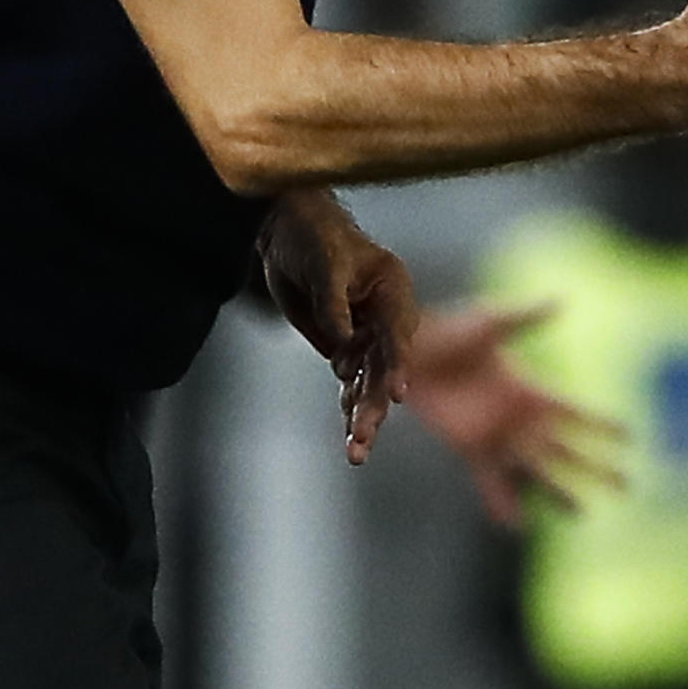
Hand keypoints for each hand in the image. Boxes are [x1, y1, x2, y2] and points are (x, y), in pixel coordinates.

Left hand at [259, 189, 419, 464]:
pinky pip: (351, 382)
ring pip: (369, 382)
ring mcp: (366, 335)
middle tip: (361, 439)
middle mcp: (386, 317)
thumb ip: (333, 303)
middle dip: (375, 404)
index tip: (398, 395)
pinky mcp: (345, 347)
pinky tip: (350, 438)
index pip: (397, 332)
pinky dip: (349, 407)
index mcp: (393, 290)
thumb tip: (340, 344)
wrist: (289, 235)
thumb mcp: (324, 262)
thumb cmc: (314, 237)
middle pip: (385, 366)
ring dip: (363, 416)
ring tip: (357, 453)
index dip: (398, 364)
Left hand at [405, 303, 627, 525]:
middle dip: (597, 467)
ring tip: (581, 513)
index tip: (631, 436)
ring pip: (537, 470)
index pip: (577, 413)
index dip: (603, 425)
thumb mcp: (492, 322)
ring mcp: (498, 436)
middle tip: (627, 484)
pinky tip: (515, 523)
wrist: (412, 353)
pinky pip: (491, 480)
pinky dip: (502, 501)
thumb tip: (562, 299)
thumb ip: (527, 317)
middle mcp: (521, 419)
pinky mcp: (471, 447)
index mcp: (533, 391)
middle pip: (568, 449)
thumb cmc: (452, 333)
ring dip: (559, 491)